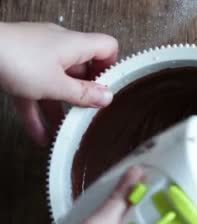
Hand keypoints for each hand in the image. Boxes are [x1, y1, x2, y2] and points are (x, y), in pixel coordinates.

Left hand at [0, 22, 117, 145]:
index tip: (108, 90)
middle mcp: (59, 46)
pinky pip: (35, 90)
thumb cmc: (15, 60)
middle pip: (82, 70)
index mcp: (75, 45)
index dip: (111, 67)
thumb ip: (83, 94)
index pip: (107, 47)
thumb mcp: (56, 85)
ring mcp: (38, 55)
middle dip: (84, 95)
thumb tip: (107, 97)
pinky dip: (38, 111)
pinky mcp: (19, 65)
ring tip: (63, 133)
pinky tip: (39, 136)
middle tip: (88, 115)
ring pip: (57, 84)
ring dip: (60, 109)